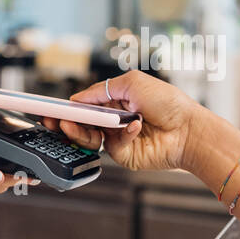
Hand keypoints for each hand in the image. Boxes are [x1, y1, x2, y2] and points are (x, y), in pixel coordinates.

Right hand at [42, 70, 221, 173]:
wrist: (189, 129)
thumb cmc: (168, 103)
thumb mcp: (132, 83)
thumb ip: (101, 90)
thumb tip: (76, 98)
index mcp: (115, 101)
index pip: (84, 105)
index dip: (67, 107)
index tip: (50, 109)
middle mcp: (114, 121)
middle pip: (81, 123)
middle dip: (66, 122)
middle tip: (54, 121)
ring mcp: (118, 139)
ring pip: (89, 137)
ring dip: (80, 131)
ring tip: (73, 125)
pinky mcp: (124, 155)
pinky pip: (111, 146)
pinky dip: (121, 134)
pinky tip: (135, 126)